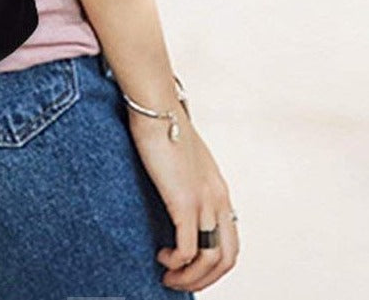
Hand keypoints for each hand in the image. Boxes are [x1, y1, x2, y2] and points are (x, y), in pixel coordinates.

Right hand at [127, 109, 239, 289]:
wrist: (156, 105)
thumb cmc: (162, 124)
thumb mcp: (183, 158)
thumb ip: (185, 177)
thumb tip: (172, 187)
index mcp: (219, 189)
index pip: (231, 241)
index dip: (214, 264)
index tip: (191, 268)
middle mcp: (218, 198)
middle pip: (227, 258)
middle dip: (205, 278)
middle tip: (180, 282)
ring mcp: (204, 200)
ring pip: (210, 259)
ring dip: (189, 277)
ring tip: (168, 277)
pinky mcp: (185, 201)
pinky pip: (188, 249)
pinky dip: (177, 262)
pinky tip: (162, 256)